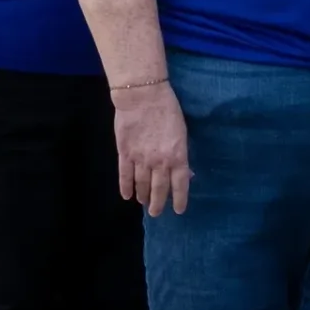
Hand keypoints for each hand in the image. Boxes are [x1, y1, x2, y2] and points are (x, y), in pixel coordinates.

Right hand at [110, 82, 191, 216]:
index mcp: (177, 155)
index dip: (180, 199)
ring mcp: (141, 159)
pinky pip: (125, 176)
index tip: (179, 210)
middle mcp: (160, 162)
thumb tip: (184, 171)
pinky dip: (125, 187)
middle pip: (159, 189)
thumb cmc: (168, 110)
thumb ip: (180, 153)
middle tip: (157, 212)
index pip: (180, 184)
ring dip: (143, 196)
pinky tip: (127, 196)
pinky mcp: (125, 154)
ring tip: (144, 203)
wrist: (143, 97)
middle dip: (158, 203)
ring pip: (141, 185)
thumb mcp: (182, 132)